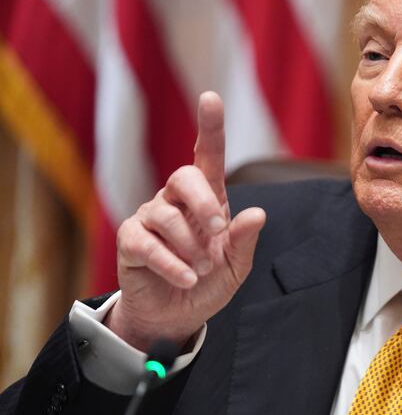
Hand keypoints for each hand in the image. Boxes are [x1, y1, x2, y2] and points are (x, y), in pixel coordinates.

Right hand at [106, 91, 265, 351]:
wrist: (177, 317)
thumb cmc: (209, 282)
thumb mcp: (235, 266)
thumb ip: (244, 241)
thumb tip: (258, 213)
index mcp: (208, 200)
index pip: (207, 156)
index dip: (210, 127)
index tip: (210, 98)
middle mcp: (176, 201)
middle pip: (184, 177)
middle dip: (203, 203)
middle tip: (218, 233)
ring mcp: (150, 218)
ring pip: (165, 214)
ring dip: (190, 246)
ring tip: (202, 270)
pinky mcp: (130, 241)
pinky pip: (146, 243)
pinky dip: (171, 263)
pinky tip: (186, 278)